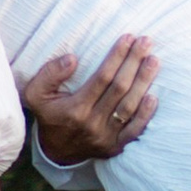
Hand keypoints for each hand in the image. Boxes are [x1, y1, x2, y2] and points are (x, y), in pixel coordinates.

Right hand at [24, 30, 159, 166]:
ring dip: (144, 82)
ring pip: (129, 107)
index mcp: (75, 108)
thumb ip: (49, 74)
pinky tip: (154, 96)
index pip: (102, 78)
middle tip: (146, 42)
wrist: (56, 152)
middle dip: (134, 62)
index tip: (128, 38)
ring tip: (154, 61)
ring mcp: (106, 137)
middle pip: (119, 88)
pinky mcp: (116, 147)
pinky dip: (146, 114)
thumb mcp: (36, 94)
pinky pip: (134, 131)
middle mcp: (92, 123)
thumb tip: (72, 59)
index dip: (117, 57)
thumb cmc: (49, 115)